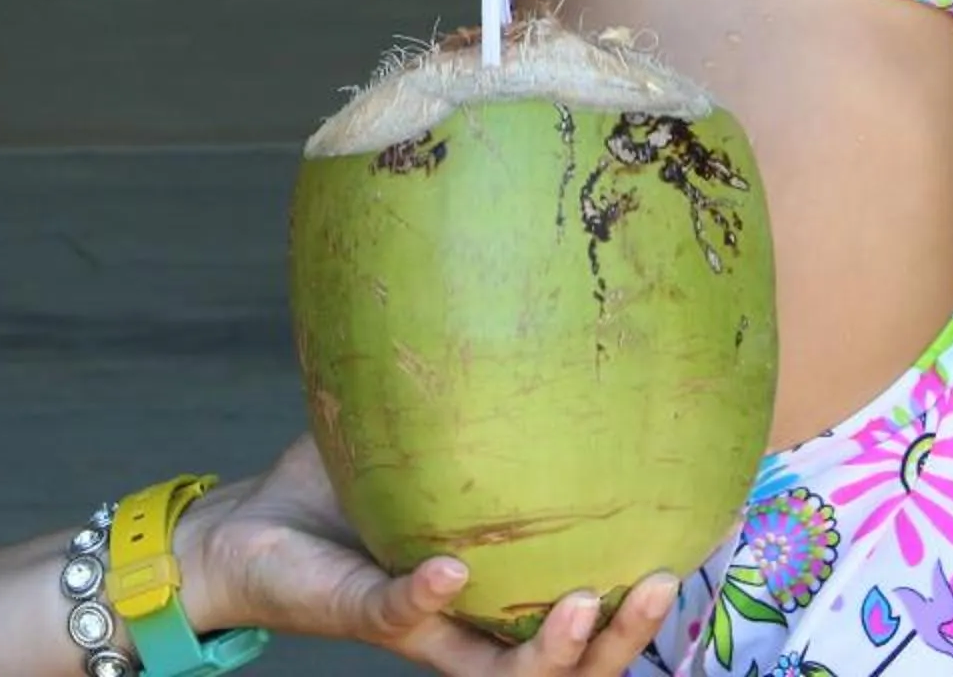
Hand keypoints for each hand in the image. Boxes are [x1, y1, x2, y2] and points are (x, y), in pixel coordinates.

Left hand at [179, 438, 677, 676]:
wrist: (249, 530)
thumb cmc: (341, 492)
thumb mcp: (424, 449)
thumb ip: (474, 408)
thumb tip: (529, 311)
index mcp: (502, 597)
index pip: (594, 614)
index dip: (651, 599)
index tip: (703, 542)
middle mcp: (474, 626)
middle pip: (573, 663)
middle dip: (624, 637)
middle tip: (659, 584)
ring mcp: (425, 629)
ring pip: (508, 672)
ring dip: (552, 648)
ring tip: (582, 602)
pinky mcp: (367, 620)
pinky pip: (406, 616)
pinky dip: (430, 595)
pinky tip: (453, 570)